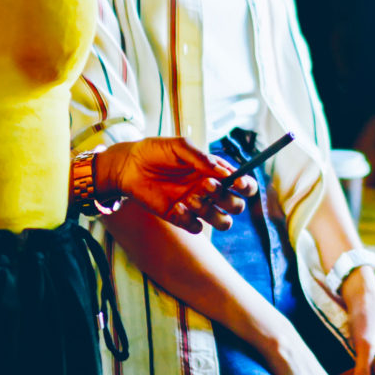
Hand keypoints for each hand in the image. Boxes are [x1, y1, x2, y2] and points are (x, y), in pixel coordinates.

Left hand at [93, 138, 248, 232]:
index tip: (237, 183)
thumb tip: (226, 172)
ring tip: (190, 197)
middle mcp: (209, 191)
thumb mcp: (179, 146)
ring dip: (211, 212)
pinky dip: (190, 219)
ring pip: (222, 221)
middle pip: (236, 206)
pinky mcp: (180, 218)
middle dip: (226, 198)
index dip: (246, 186)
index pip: (242, 184)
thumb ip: (202, 158)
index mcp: (214, 172)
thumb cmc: (155, 151)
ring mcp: (196, 206)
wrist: (128, 166)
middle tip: (206, 185)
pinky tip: (176, 206)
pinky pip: (196, 227)